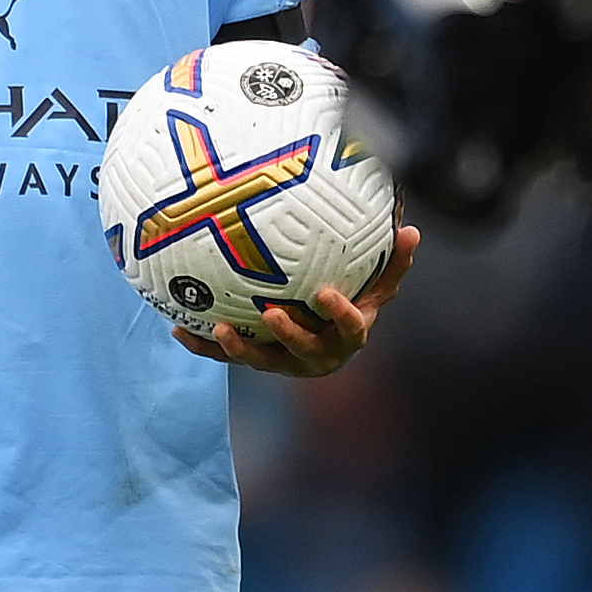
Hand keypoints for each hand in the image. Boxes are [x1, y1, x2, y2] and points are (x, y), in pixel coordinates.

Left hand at [173, 224, 418, 376]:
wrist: (328, 344)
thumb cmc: (354, 304)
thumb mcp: (376, 287)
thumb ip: (393, 263)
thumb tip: (414, 230)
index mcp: (348, 335)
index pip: (351, 327)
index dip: (340, 314)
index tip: (326, 293)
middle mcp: (318, 355)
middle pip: (304, 351)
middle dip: (289, 336)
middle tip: (270, 314)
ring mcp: (285, 362)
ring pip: (262, 360)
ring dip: (240, 348)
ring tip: (220, 328)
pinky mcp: (257, 361)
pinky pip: (228, 356)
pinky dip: (204, 345)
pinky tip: (178, 331)